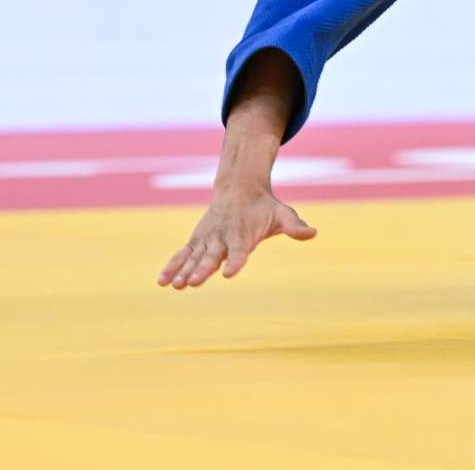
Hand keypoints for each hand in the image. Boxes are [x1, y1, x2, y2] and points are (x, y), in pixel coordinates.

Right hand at [157, 184, 316, 288]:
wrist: (239, 188)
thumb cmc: (265, 207)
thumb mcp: (283, 213)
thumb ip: (294, 226)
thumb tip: (313, 233)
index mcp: (244, 233)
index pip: (240, 250)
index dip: (235, 261)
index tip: (229, 273)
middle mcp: (223, 236)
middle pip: (212, 255)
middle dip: (203, 269)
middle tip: (194, 283)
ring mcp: (207, 238)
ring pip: (194, 256)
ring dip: (184, 270)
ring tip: (176, 286)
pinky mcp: (197, 240)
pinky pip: (182, 254)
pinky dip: (171, 266)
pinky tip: (162, 282)